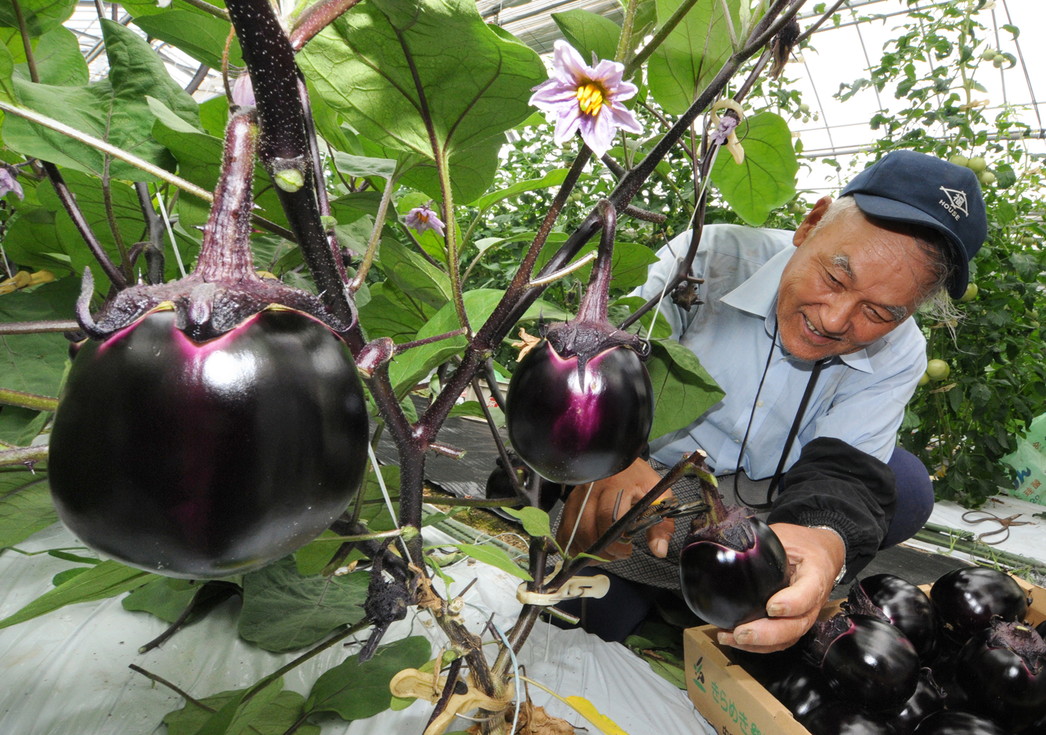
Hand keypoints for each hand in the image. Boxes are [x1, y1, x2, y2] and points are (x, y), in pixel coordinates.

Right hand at [555, 458, 672, 561]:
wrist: (619, 459)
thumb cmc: (639, 479)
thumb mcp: (658, 496)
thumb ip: (661, 524)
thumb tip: (659, 551)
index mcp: (618, 485)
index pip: (610, 517)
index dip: (616, 541)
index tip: (627, 551)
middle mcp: (593, 489)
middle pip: (587, 528)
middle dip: (602, 550)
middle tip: (616, 554)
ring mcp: (578, 496)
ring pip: (574, 531)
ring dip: (587, 550)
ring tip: (604, 553)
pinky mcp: (569, 502)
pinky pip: (564, 529)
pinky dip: (573, 545)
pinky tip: (587, 549)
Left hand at [716, 523, 845, 652]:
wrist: (823, 553)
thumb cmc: (803, 544)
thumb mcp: (785, 535)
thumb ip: (762, 542)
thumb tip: (728, 543)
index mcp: (816, 574)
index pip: (808, 593)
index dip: (792, 603)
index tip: (771, 606)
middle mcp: (814, 601)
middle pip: (796, 625)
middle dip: (767, 634)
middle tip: (741, 633)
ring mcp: (806, 615)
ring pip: (788, 638)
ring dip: (759, 644)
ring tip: (730, 638)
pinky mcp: (795, 622)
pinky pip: (781, 640)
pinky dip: (759, 646)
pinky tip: (736, 641)